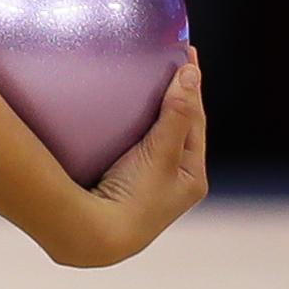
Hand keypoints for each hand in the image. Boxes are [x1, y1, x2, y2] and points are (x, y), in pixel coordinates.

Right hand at [63, 47, 207, 266]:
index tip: (186, 53)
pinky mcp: (119, 185)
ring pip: (155, 137)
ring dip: (152, 110)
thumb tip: (190, 74)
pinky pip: (131, 146)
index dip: (192, 86)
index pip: (196, 119)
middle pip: (178, 127)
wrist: (93, 235)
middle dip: (176, 95)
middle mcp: (174, 182)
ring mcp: (146, 184)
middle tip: (169, 60)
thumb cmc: (134, 196)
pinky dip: (130, 126)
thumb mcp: (161, 153)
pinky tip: (113, 115)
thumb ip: (176, 114)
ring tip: (144, 81)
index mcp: (193, 176)